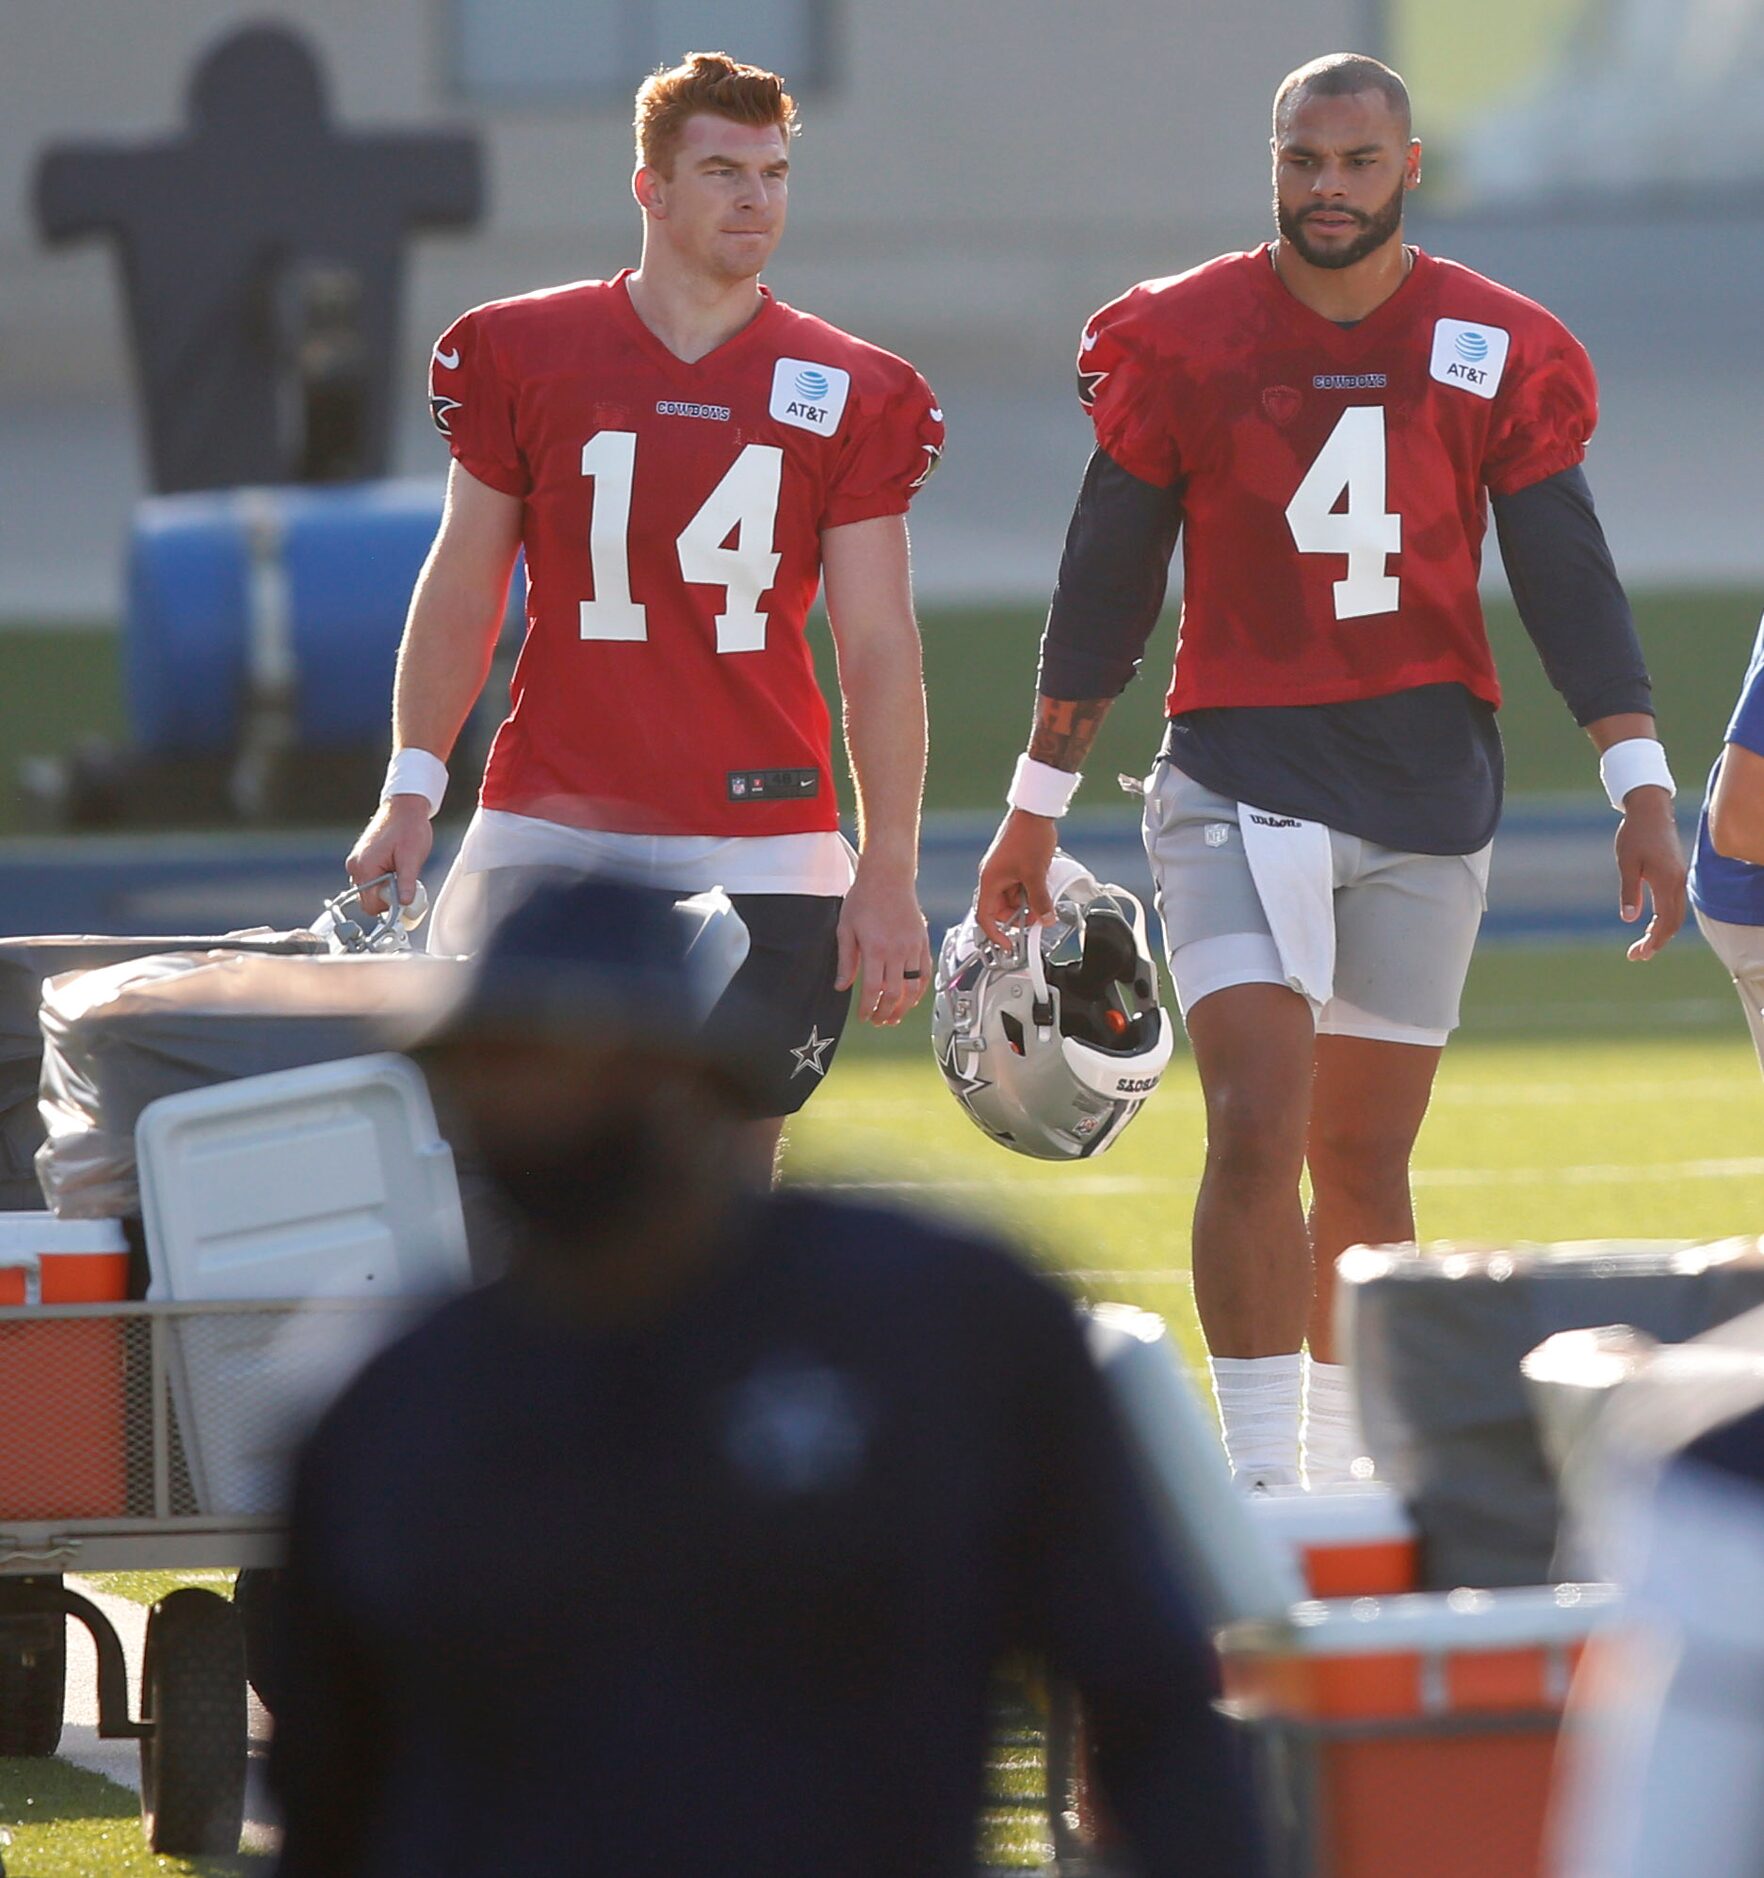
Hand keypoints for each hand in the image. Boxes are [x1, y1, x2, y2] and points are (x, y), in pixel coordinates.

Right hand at [346, 796, 433, 915]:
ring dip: (387, 889)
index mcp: (364, 867)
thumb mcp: (412, 858)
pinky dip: (385, 881)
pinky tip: (397, 869)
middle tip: (407, 885)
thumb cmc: (408, 828)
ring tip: (403, 873)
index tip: (406, 900)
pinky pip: (372, 880)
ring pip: (371, 891)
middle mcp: (356, 866)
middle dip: (389, 898)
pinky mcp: (363, 860)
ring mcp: (358, 863)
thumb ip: (406, 883)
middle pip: (369, 900)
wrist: (404, 809)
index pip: (370, 905)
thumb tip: (405, 904)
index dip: (390, 907)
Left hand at [835, 859, 931, 1025]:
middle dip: (886, 1013)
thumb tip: (842, 986)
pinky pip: (925, 973)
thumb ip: (846, 960)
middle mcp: (897, 950)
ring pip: (913, 987)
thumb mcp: (846, 928)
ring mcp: (913, 947)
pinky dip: (920, 990)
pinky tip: (911, 998)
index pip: (873, 989)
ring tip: (894, 1016)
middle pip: (895, 994)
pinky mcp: (923, 942)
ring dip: (904, 1007)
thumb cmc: (864, 898)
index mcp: (875, 948)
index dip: (868, 1008)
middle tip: (878, 1021)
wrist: (888, 876)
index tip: (863, 1016)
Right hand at [975, 809, 1058, 946]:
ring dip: (1027, 901)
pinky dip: (1030, 889)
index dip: (995, 934)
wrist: (1034, 812)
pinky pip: (1018, 885)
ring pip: (1012, 897)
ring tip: (1044, 895)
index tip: (1008, 944)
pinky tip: (1043, 882)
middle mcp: (992, 877)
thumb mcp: (1036, 875)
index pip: (985, 916)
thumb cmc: (1028, 838)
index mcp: (990, 881)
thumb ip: (1040, 901)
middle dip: (1019, 915)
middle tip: (1038, 916)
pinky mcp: (1011, 864)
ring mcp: (1002, 870)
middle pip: (1001, 909)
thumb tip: (1045, 920)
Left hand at [1615, 786, 1685, 960]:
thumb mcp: (1627, 863)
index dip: (1652, 941)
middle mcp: (1677, 882)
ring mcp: (1678, 878)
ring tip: (1642, 946)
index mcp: (1666, 882)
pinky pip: (1674, 904)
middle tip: (1636, 956)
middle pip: (1673, 922)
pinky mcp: (1675, 874)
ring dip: (1661, 932)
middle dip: (1656, 942)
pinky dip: (1665, 919)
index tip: (1637, 955)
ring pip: (1676, 914)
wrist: (1650, 810)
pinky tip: (1650, 925)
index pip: (1665, 922)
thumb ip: (1629, 891)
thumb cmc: (1635, 835)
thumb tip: (1629, 919)